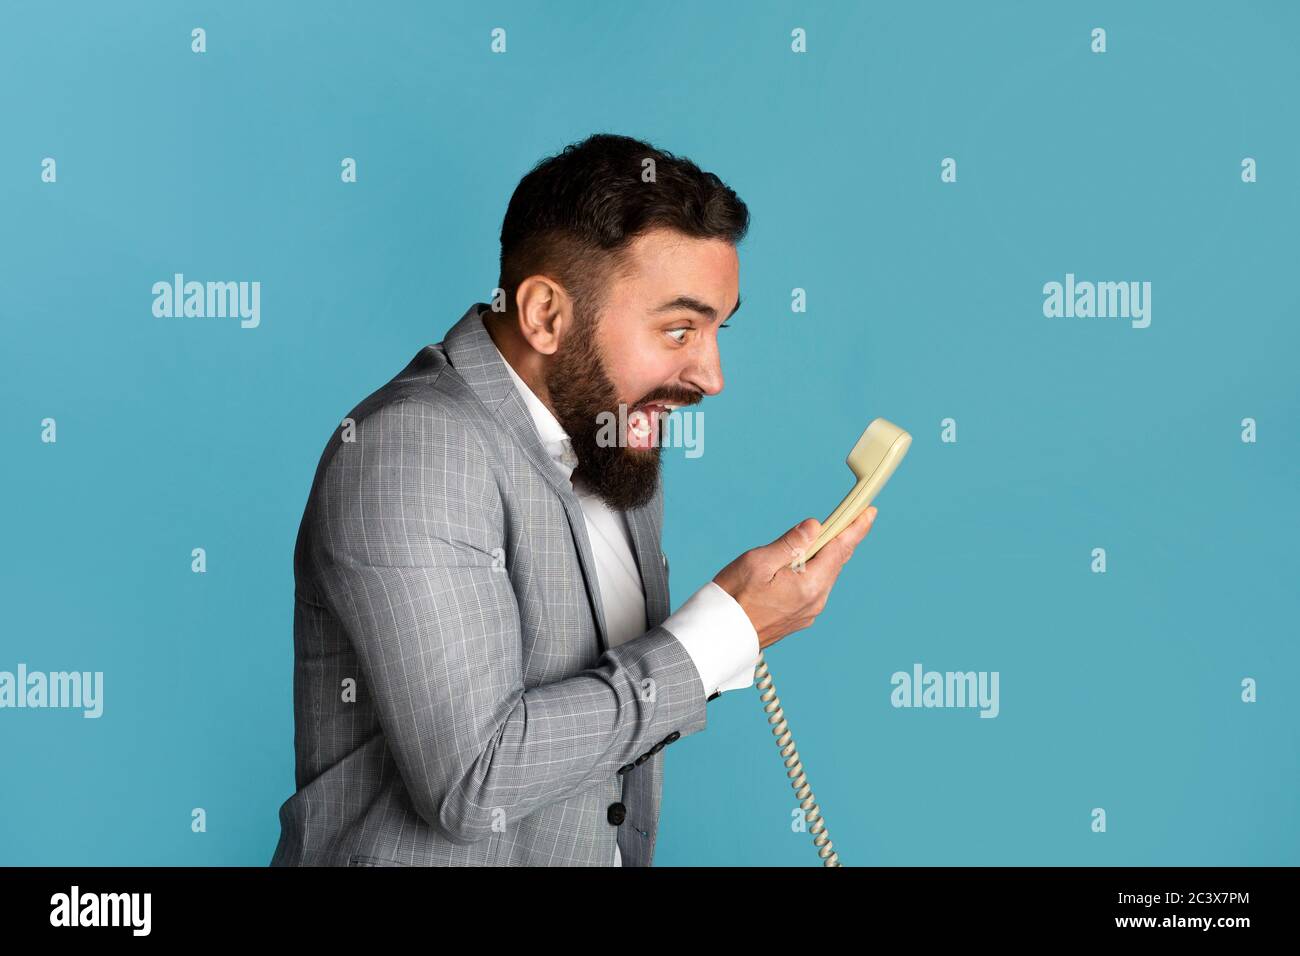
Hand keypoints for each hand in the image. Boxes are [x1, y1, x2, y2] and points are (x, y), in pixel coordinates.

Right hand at [712, 507, 877, 650]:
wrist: (720, 636)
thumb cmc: (733, 598)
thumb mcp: (758, 562)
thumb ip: (790, 544)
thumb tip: (814, 526)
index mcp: (809, 585)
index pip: (840, 549)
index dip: (856, 528)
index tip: (869, 512)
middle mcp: (815, 601)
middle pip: (835, 562)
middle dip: (842, 538)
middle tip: (852, 517)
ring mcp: (808, 612)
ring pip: (824, 575)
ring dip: (825, 554)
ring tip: (822, 536)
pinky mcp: (798, 618)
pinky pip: (813, 588)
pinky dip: (814, 570)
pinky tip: (804, 562)